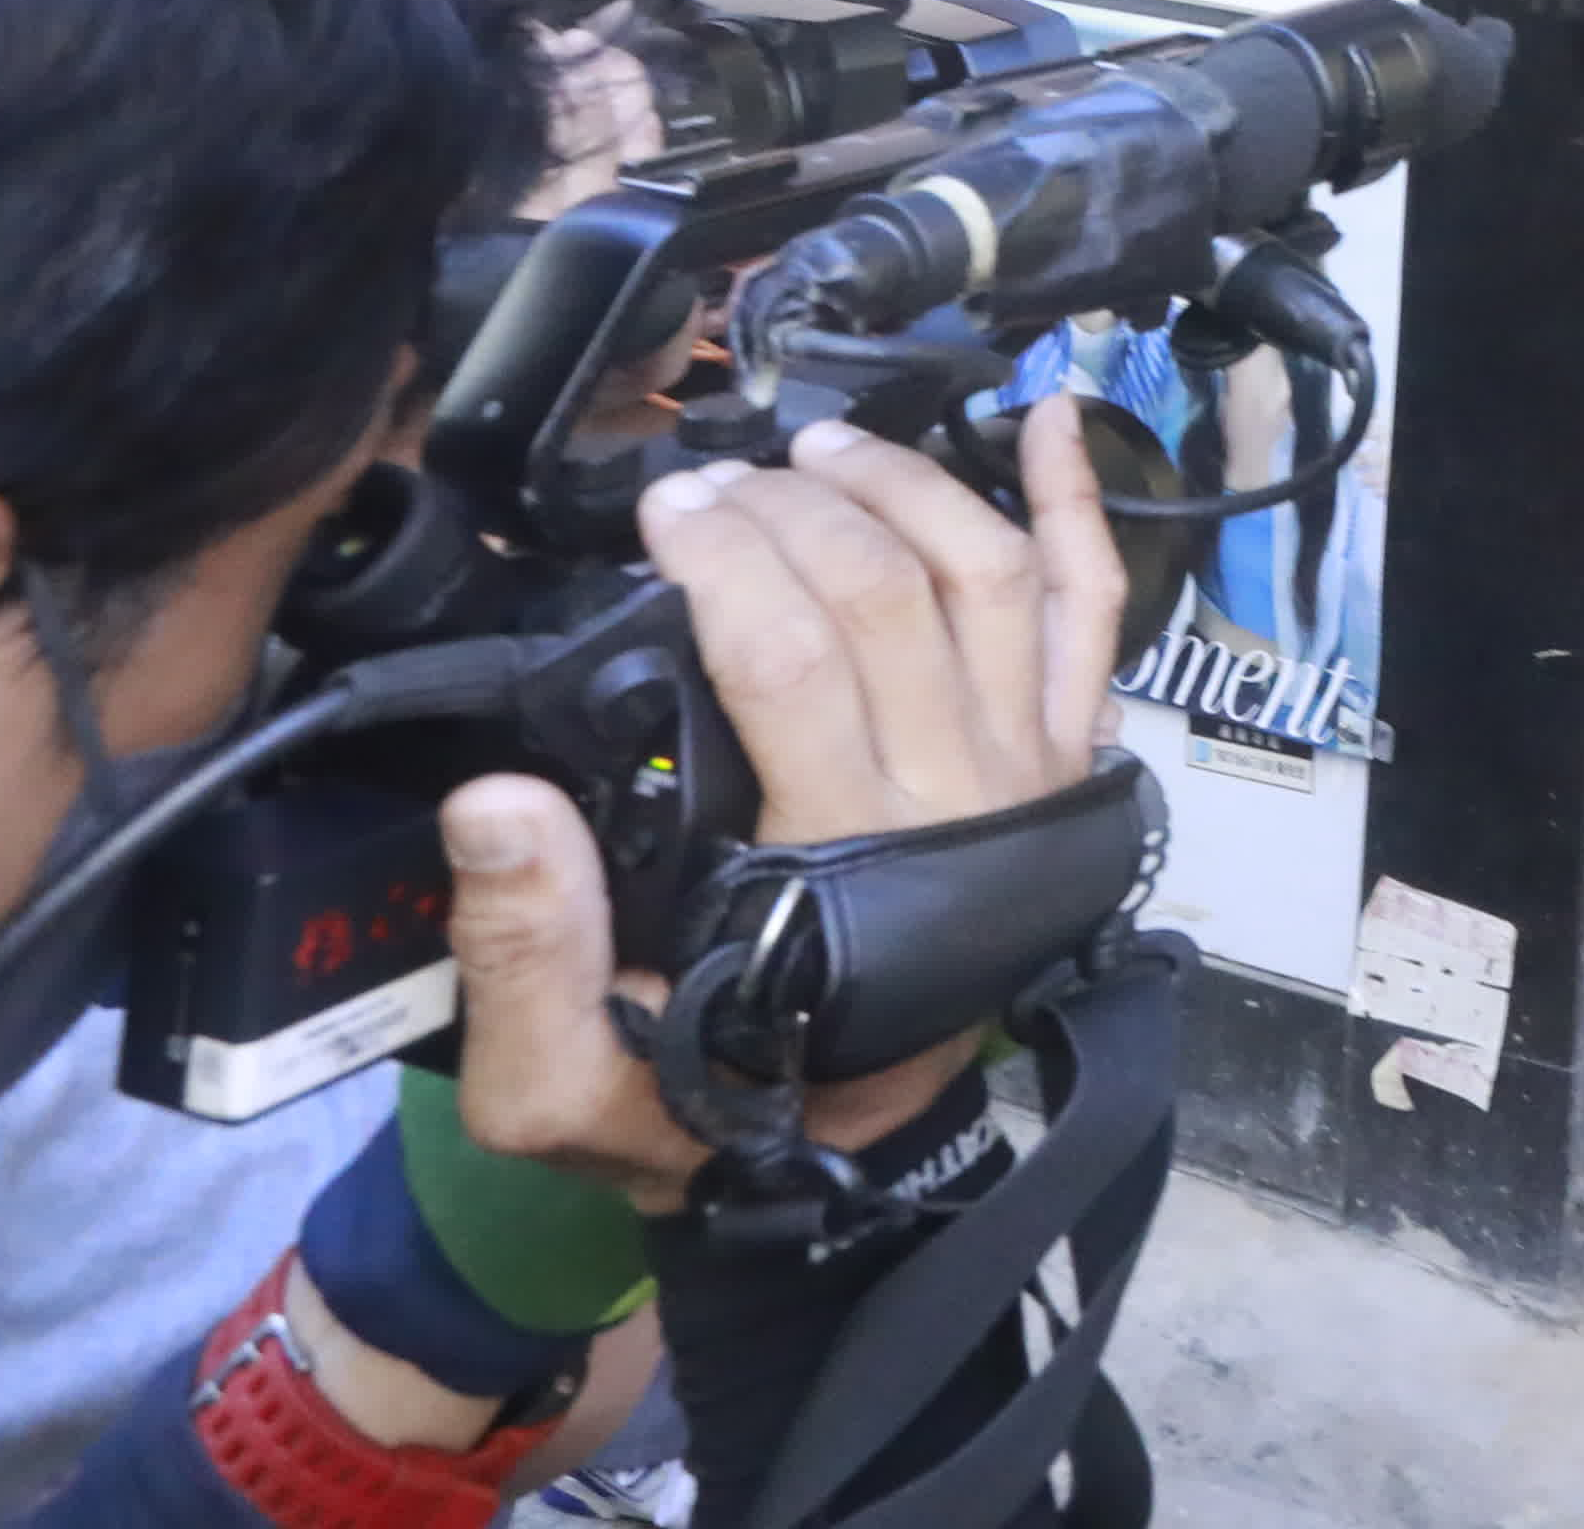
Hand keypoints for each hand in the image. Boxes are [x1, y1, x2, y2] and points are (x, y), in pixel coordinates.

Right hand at [448, 406, 1128, 1205]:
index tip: (664, 512)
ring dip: (906, 487)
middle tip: (713, 483)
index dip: (727, 557)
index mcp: (835, 863)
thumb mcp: (560, 1081)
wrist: (834, 1160)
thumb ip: (519, 951)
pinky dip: (1078, 509)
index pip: (792, 658)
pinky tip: (1044, 422)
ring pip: (989, 574)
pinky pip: (1091, 615)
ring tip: (817, 447)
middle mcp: (953, 800)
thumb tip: (492, 799)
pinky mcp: (1062, 761)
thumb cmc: (693, 1103)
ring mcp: (1025, 771)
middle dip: (794, 508)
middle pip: (890, 590)